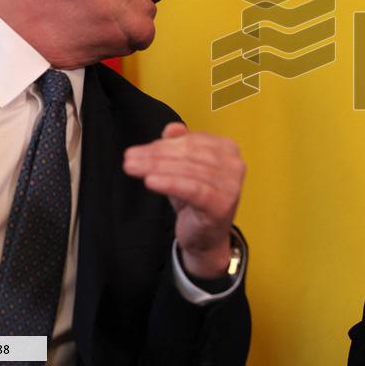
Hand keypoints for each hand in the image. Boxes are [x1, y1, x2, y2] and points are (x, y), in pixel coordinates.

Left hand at [123, 122, 244, 278]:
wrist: (206, 237)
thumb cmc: (196, 200)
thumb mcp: (184, 169)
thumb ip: (180, 145)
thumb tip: (172, 128)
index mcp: (228, 149)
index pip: (192, 141)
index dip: (164, 144)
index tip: (140, 150)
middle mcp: (234, 165)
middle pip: (189, 154)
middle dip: (156, 155)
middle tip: (130, 158)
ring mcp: (231, 185)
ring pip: (187, 170)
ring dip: (156, 167)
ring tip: (133, 168)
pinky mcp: (221, 204)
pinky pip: (192, 189)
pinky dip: (169, 183)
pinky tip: (150, 181)